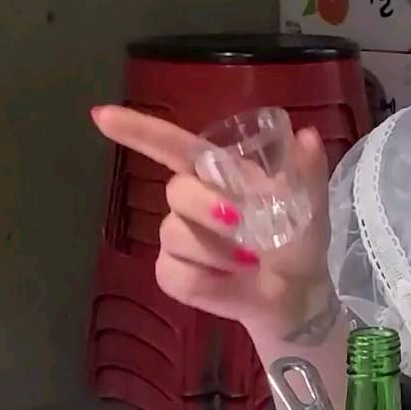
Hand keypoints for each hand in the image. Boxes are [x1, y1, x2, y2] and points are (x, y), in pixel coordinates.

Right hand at [90, 105, 333, 332]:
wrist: (296, 294)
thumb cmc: (298, 240)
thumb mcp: (309, 204)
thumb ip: (306, 171)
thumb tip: (307, 135)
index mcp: (221, 174)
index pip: (174, 146)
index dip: (139, 130)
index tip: (101, 116)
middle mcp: (193, 200)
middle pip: (175, 189)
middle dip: (209, 207)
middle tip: (245, 223)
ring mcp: (178, 237)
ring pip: (175, 234)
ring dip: (218, 250)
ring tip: (250, 259)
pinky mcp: (172, 273)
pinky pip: (176, 272)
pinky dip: (210, 280)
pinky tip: (231, 279)